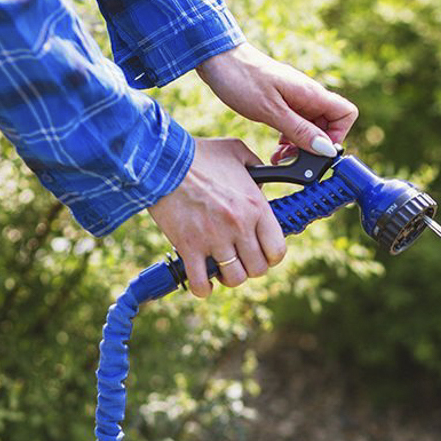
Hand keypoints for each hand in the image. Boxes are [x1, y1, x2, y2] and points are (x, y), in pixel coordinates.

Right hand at [148, 137, 285, 297]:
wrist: (162, 160)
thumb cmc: (199, 155)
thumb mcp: (237, 152)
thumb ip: (256, 170)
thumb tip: (262, 187)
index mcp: (255, 206)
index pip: (278, 250)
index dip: (271, 257)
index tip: (261, 252)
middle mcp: (239, 226)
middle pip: (258, 269)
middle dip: (250, 268)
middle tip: (238, 259)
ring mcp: (214, 238)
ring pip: (234, 279)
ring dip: (228, 277)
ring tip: (220, 267)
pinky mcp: (188, 247)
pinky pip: (201, 282)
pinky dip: (203, 288)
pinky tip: (203, 281)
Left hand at [196, 42, 357, 163]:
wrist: (217, 59)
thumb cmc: (242, 79)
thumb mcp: (271, 111)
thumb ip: (299, 131)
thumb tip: (326, 149)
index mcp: (311, 93)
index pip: (346, 114)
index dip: (338, 136)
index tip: (317, 150)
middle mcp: (308, 96)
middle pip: (329, 126)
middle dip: (314, 148)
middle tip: (293, 160)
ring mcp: (295, 99)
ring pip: (311, 129)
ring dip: (299, 147)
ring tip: (280, 157)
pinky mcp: (282, 103)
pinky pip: (295, 126)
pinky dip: (289, 141)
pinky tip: (275, 149)